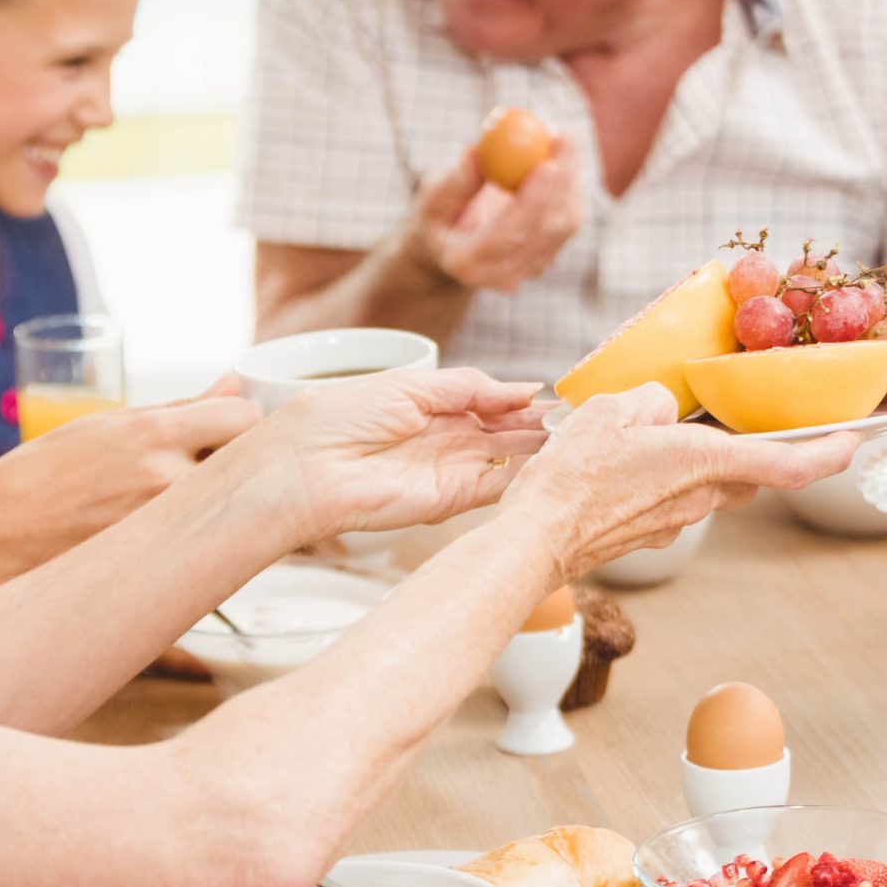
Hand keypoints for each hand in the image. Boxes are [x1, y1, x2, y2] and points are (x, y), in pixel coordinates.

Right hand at [0, 391, 262, 561]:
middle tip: (211, 472)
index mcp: (154, 434)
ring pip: (230, 514)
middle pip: (249, 467)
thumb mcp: (104, 425)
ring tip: (181, 509)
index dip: (243, 424)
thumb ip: (178, 410)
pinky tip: (171, 543)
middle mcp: (168, 481)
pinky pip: (207, 552)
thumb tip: (234, 387)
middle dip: (239, 466)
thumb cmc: (41, 476)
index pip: (247, 419)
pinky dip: (200, 546)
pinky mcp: (162, 572)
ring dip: (220, 508)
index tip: (231, 431)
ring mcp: (167, 531)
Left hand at [245, 366, 549, 536]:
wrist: (306, 470)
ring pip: (509, 458)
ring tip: (579, 435)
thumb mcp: (410, 386)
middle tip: (580, 417)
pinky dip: (528, 474)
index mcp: (432, 405)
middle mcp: (445, 439)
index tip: (561, 393)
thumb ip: (469, 386)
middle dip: (541, 423)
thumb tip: (523, 387)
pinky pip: (499, 486)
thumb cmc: (339, 418)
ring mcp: (451, 470)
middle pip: (507, 431)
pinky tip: (556, 460)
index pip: (491, 401)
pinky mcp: (452, 501)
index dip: (524, 398)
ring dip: (542, 448)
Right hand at [404, 131, 586, 292]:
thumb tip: (474, 152)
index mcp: (469, 263)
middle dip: (563, 181)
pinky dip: (571, 183)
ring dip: (571, 175)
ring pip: (566, 223)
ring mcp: (531, 269)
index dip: (533, 200)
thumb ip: (452, 183)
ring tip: (560, 137)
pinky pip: (571, 218)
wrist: (453, 250)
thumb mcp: (431, 200)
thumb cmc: (438, 219)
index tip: (547, 163)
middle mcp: (505, 275)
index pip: (509, 234)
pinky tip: (560, 156)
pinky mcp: (550, 255)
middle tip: (564, 135)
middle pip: (547, 230)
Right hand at [501, 384, 857, 576]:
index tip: (856, 438)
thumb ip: (652, 401)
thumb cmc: (571, 478)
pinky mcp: (652, 533)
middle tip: (749, 417)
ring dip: (707, 461)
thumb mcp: (611, 411)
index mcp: (703, 462)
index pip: (790, 464)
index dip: (832, 452)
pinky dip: (670, 479)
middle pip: (750, 471)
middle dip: (755, 447)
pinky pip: (677, 499)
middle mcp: (701, 497)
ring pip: (713, 484)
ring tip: (671, 433)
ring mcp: (677, 521)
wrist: (536, 541)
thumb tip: (665, 409)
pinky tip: (632, 463)